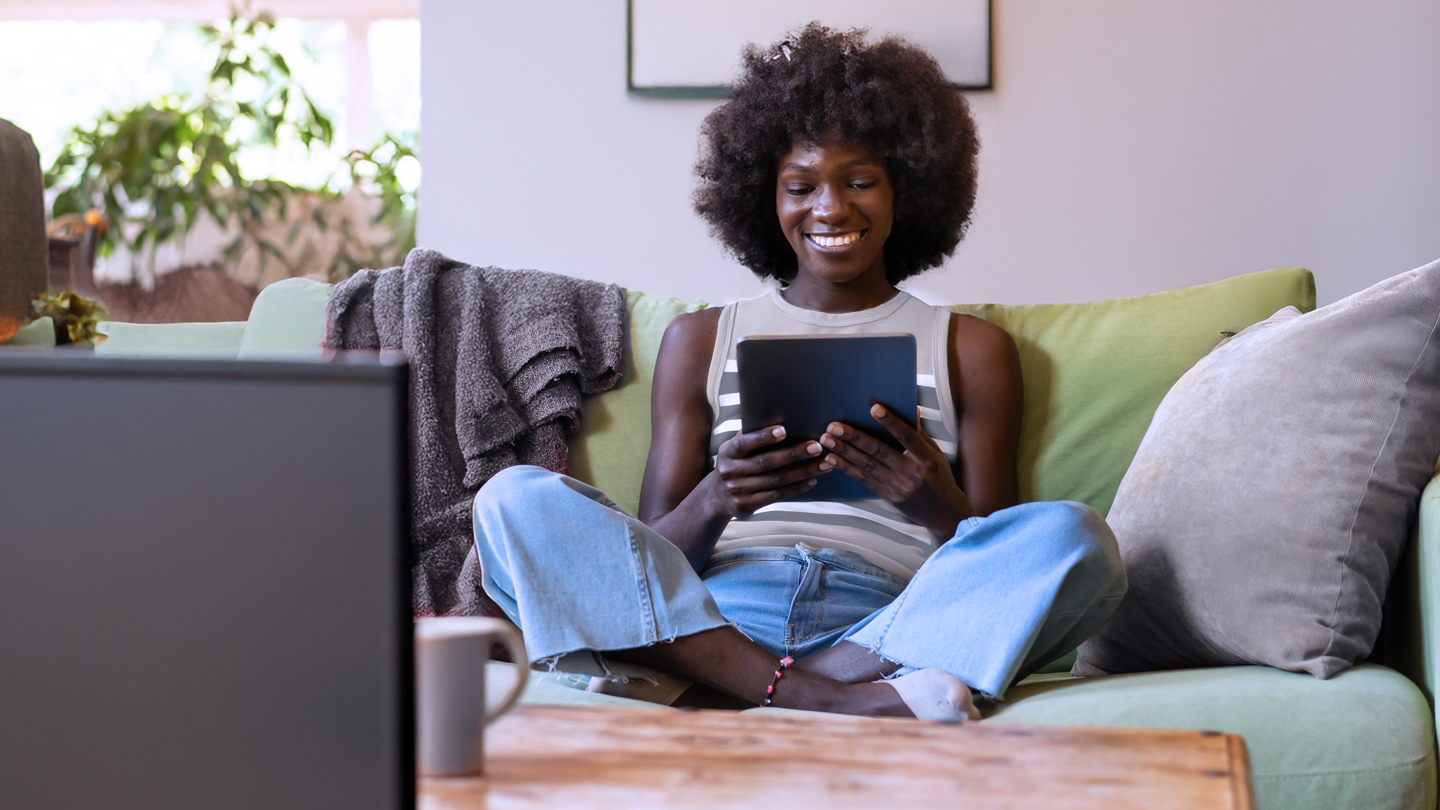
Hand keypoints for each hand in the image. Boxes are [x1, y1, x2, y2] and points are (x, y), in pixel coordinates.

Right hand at [708, 425, 831, 517]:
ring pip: (776, 481)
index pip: (745, 442)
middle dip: (794, 454)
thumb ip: (750, 436)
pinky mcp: (746, 506)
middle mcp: (730, 472)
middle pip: (766, 463)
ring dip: (803, 472)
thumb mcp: (734, 449)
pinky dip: (796, 488)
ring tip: (823, 464)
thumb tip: (780, 416)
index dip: (763, 436)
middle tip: (816, 447)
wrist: (716, 497)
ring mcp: (737, 491)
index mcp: (727, 452)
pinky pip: (776, 496)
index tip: (784, 430)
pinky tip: (811, 480)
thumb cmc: (735, 463)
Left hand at [819, 405, 973, 539]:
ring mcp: (900, 487)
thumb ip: (920, 434)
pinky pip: (864, 480)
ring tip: (827, 440)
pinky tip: (833, 459)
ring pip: (867, 466)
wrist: (944, 512)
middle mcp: (913, 473)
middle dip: (855, 437)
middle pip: (880, 451)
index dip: (891, 422)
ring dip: (844, 452)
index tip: (874, 408)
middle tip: (834, 426)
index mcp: (928, 458)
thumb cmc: (939, 478)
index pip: (908, 436)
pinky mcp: (889, 497)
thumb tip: (912, 409)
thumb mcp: (936, 454)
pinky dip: (847, 468)